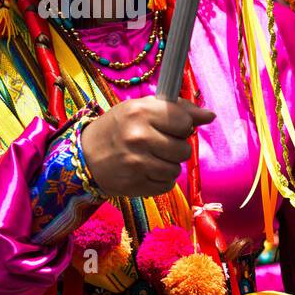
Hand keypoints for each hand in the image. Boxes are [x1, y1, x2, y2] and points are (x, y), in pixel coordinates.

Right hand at [81, 97, 215, 197]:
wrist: (84, 156)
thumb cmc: (118, 127)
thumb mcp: (142, 109)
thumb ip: (177, 110)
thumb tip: (210, 116)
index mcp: (140, 112)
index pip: (184, 122)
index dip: (181, 126)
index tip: (169, 127)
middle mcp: (139, 137)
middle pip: (184, 150)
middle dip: (175, 148)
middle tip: (158, 144)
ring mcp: (137, 164)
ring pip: (176, 170)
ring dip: (168, 165)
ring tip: (150, 158)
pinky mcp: (135, 185)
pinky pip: (167, 185)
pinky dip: (160, 180)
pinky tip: (145, 171)